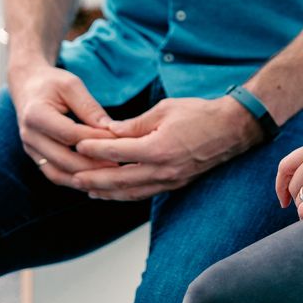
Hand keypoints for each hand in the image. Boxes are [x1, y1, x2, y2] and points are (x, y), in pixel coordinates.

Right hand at [9, 63, 116, 187]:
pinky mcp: (35, 157)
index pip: (70, 134)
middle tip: (119, 164)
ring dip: (84, 178)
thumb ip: (89, 107)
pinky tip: (94, 178)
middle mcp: (29, 136)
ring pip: (58, 174)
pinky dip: (74, 179)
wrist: (27, 86)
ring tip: (109, 175)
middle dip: (93, 164)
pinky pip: (55, 174)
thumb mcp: (71, 85)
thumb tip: (111, 129)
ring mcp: (30, 150)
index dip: (95, 139)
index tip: (118, 140)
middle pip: (64, 159)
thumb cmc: (51, 82)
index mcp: (36, 115)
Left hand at [73, 94, 262, 200]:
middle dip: (92, 178)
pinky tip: (112, 190)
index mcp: (158, 149)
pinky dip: (124, 193)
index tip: (77, 144)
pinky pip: (143, 193)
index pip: (117, 151)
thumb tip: (109, 131)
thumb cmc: (199, 114)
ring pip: (129, 192)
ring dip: (105, 191)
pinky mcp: (174, 184)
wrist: (231, 129)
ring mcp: (169, 181)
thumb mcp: (164, 110)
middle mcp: (162, 170)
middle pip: (118, 180)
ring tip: (85, 187)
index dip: (95, 148)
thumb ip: (135, 124)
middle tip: (71, 175)